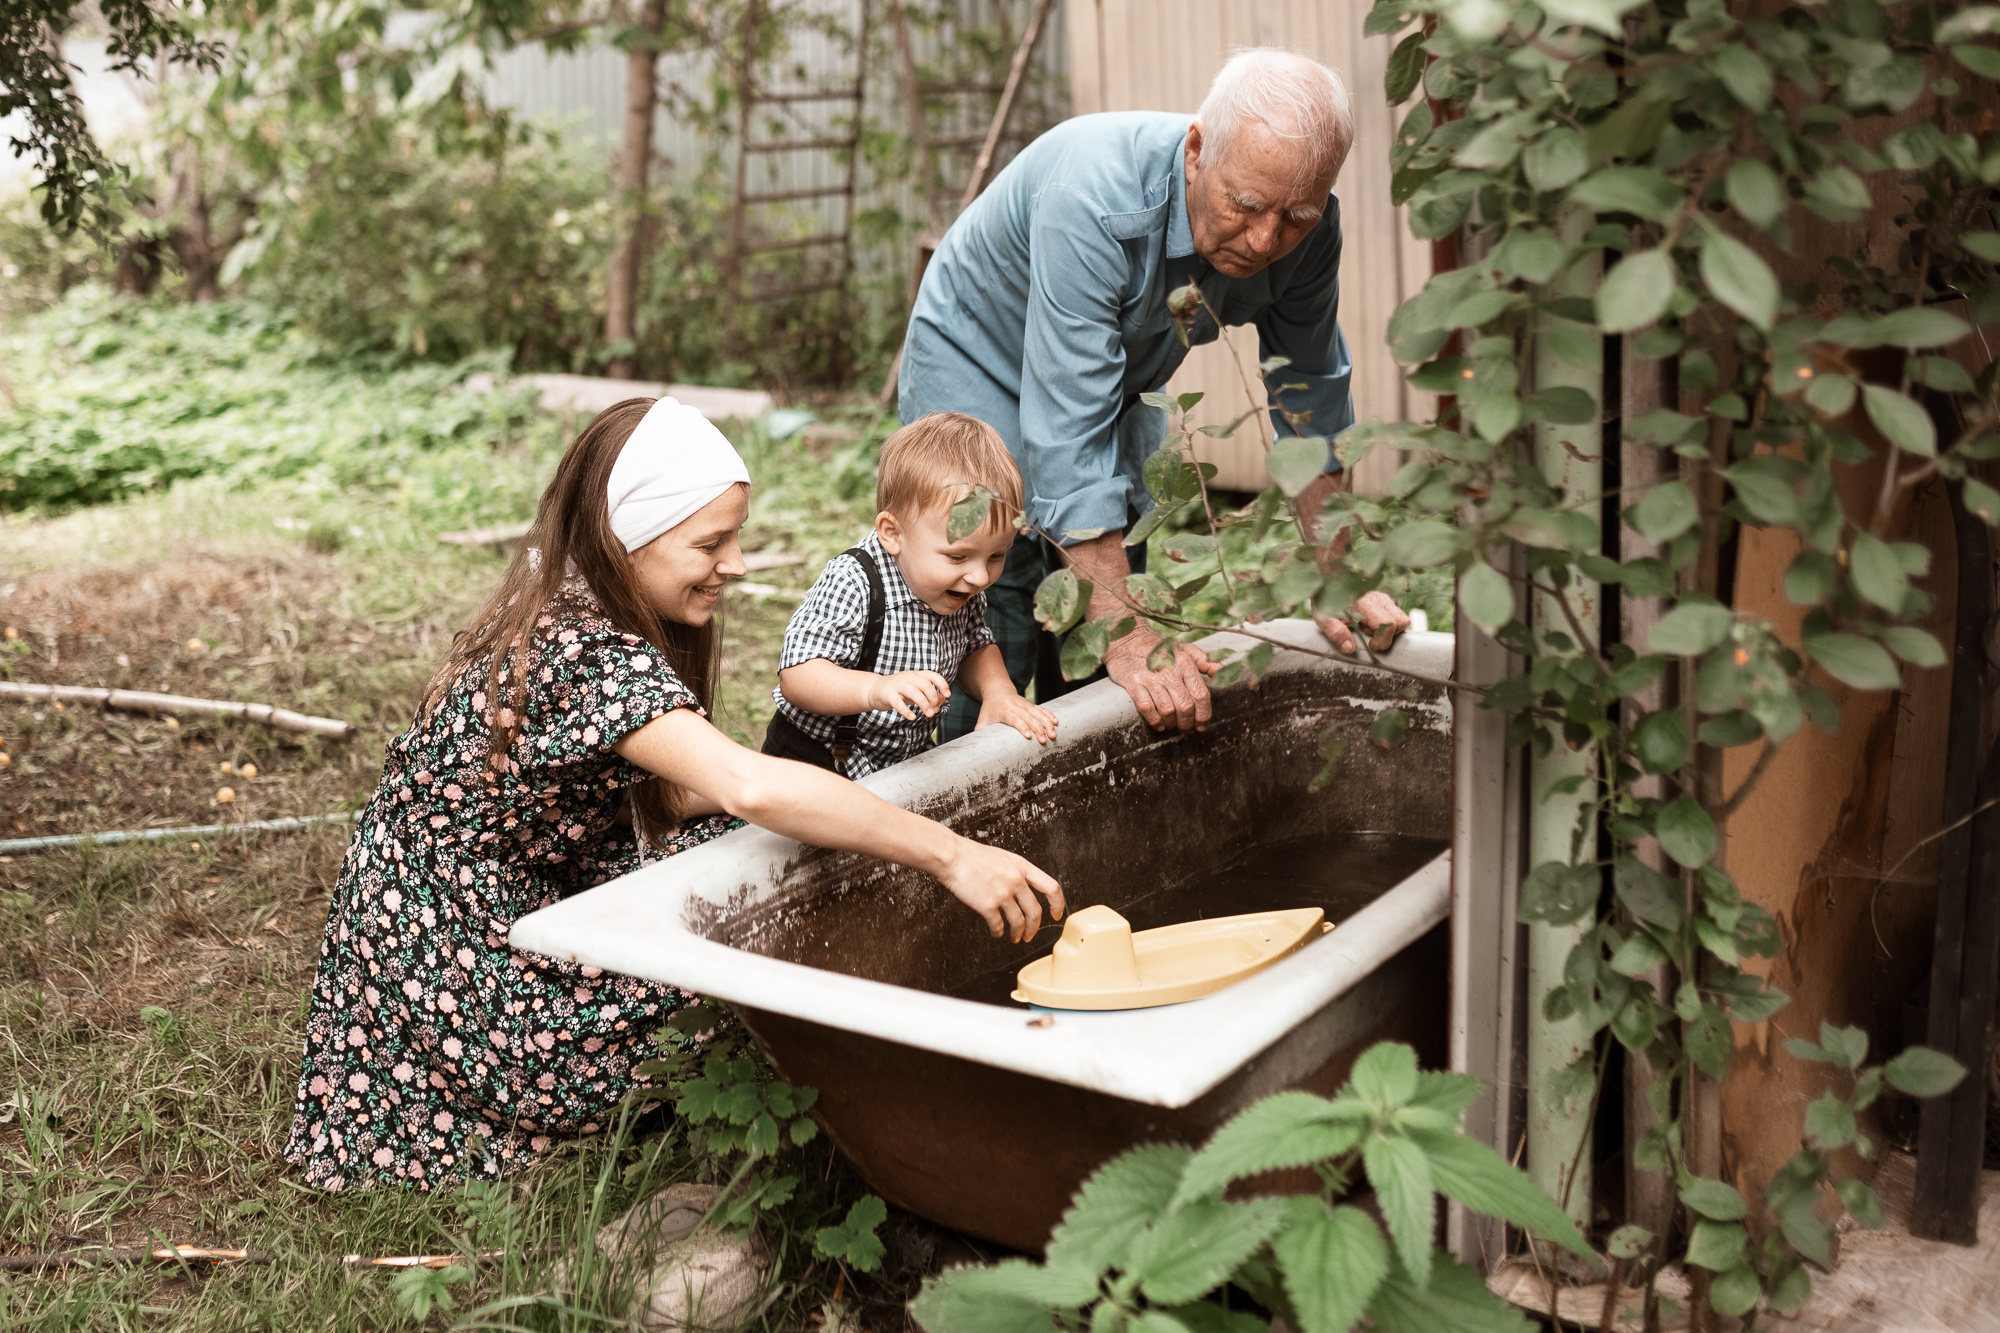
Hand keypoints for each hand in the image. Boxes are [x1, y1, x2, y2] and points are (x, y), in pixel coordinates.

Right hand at [868, 670, 950, 720]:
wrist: (875, 690)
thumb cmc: (898, 690)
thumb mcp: (915, 690)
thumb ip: (928, 694)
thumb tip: (944, 699)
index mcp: (916, 675)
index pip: (932, 675)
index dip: (942, 684)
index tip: (947, 695)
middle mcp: (907, 677)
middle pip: (925, 685)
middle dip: (933, 698)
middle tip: (935, 710)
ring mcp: (897, 685)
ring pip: (914, 693)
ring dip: (924, 705)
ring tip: (929, 715)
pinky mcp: (888, 695)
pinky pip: (898, 703)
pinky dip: (906, 711)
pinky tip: (912, 717)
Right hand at [936, 836, 1065, 941]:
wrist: (951, 856)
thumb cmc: (971, 855)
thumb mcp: (1003, 857)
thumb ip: (1015, 872)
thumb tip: (1022, 887)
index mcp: (1022, 867)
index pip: (1051, 887)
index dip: (1057, 904)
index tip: (1056, 914)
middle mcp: (1016, 880)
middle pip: (1035, 911)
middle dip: (1034, 927)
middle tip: (1030, 935)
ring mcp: (1003, 893)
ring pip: (1018, 922)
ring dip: (1018, 934)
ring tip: (1014, 938)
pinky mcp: (988, 905)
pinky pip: (998, 925)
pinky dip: (998, 932)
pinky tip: (996, 932)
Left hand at [976, 690, 1059, 743]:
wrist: (998, 691)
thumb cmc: (990, 709)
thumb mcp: (983, 719)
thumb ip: (980, 733)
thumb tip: (976, 748)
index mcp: (1005, 711)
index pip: (1015, 718)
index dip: (1022, 726)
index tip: (1028, 736)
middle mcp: (1017, 706)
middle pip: (1029, 717)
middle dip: (1038, 729)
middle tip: (1044, 741)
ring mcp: (1026, 704)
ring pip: (1038, 713)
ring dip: (1047, 724)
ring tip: (1053, 735)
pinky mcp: (1031, 705)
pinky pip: (1042, 709)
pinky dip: (1049, 715)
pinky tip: (1056, 722)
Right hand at [1103, 627, 1220, 731]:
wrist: (1128, 642)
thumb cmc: (1159, 650)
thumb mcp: (1185, 650)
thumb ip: (1205, 660)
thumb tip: (1221, 670)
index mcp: (1185, 663)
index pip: (1201, 695)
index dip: (1204, 714)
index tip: (1202, 724)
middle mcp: (1169, 671)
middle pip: (1185, 707)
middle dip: (1187, 723)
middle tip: (1186, 727)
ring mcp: (1150, 678)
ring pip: (1167, 710)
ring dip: (1171, 723)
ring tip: (1172, 725)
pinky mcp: (1134, 683)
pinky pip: (1147, 708)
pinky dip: (1154, 720)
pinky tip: (1158, 723)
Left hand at [1317, 590, 1411, 656]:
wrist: (1328, 581)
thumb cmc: (1325, 600)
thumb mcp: (1324, 618)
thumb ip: (1335, 632)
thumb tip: (1350, 648)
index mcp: (1365, 603)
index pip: (1387, 624)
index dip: (1382, 639)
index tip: (1370, 644)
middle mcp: (1378, 598)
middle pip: (1400, 622)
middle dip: (1387, 635)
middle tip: (1367, 634)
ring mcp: (1384, 598)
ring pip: (1402, 620)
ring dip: (1389, 630)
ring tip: (1368, 628)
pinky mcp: (1386, 600)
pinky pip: (1397, 617)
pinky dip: (1388, 625)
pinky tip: (1371, 623)